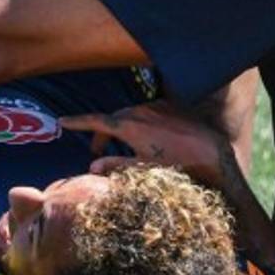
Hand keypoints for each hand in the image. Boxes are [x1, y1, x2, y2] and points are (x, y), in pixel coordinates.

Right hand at [62, 101, 231, 188]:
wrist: (210, 150)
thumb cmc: (177, 162)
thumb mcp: (143, 168)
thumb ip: (116, 165)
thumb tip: (93, 166)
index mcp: (129, 126)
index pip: (96, 121)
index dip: (78, 122)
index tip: (63, 122)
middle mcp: (139, 111)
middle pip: (112, 119)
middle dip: (101, 133)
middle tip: (97, 150)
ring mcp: (155, 106)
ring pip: (130, 115)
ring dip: (122, 127)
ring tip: (123, 145)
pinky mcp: (169, 105)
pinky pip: (147, 112)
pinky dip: (140, 122)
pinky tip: (148, 137)